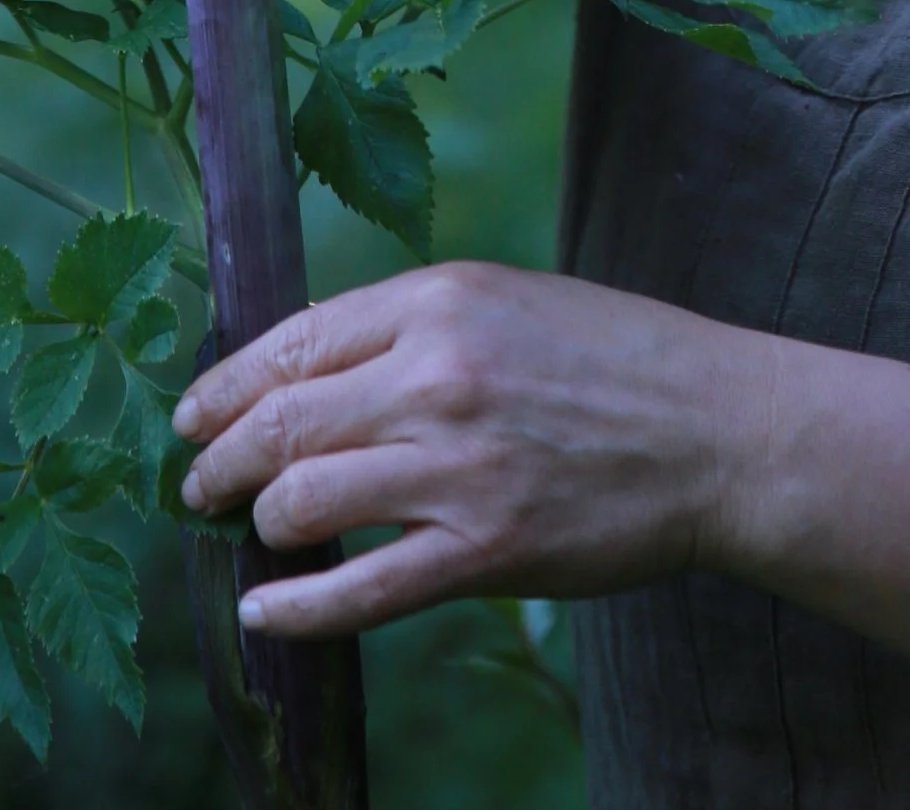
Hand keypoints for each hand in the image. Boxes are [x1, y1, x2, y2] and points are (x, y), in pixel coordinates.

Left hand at [174, 262, 772, 638]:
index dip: (224, 387)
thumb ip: (413, 328)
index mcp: (441, 298)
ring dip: (260, 525)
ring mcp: (459, 465)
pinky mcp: (485, 549)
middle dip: (219, 461)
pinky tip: (266, 612)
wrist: (716, 430)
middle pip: (280, 422)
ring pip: (303, 502)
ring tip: (253, 534)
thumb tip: (309, 372)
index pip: (293, 342)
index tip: (192, 416)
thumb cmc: (616, 360)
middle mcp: (437, 374)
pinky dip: (297, 609)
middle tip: (197, 486)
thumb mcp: (509, 302)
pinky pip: (361, 590)